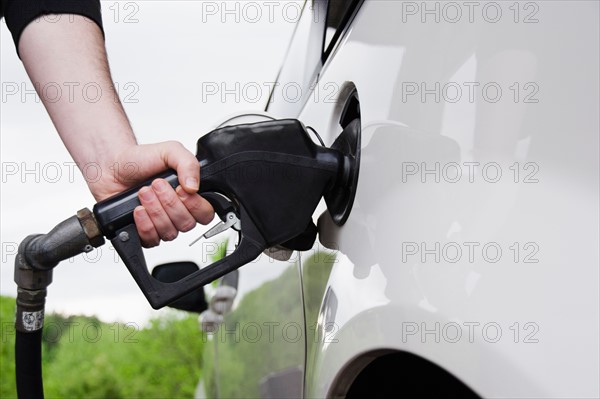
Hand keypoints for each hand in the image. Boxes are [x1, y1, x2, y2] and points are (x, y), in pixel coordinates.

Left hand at [89, 141, 214, 246]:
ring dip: (156, 212)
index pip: (205, 213)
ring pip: (170, 233)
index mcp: (190, 196)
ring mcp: (162, 224)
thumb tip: (194, 187)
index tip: (180, 188)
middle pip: (187, 224)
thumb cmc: (141, 159)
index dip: (194, 205)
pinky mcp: (145, 233)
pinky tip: (138, 209)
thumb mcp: (170, 151)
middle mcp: (178, 213)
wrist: (112, 166)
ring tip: (143, 193)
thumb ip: (189, 164)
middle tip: (156, 185)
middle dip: (169, 203)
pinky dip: (145, 224)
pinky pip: (152, 239)